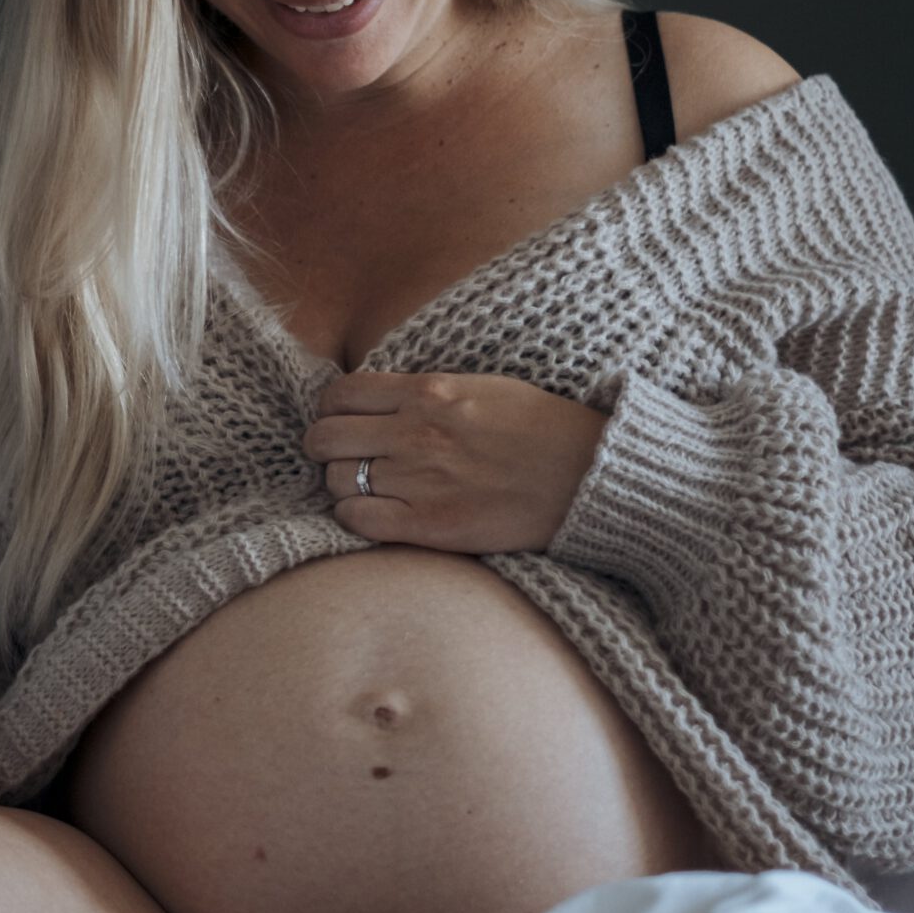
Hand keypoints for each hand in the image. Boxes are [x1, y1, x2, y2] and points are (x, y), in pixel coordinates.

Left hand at [301, 370, 609, 555]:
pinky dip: (354, 517)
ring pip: (337, 480)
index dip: (331, 410)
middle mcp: (416, 433)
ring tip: (365, 487)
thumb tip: (378, 399)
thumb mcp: (480, 387)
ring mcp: (420, 480)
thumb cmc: (541, 429)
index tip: (341, 420)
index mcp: (428, 392)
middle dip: (324, 447)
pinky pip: (357, 521)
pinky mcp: (430, 525)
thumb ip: (425, 392)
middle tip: (340, 457)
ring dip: (342, 484)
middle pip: (325, 438)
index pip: (340, 395)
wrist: (589, 475)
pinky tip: (374, 514)